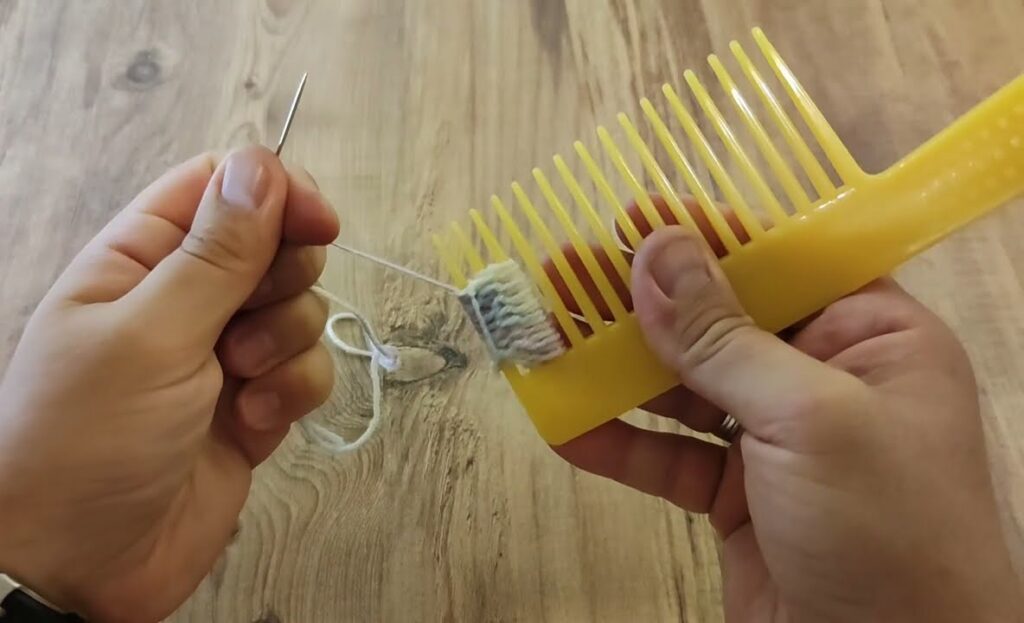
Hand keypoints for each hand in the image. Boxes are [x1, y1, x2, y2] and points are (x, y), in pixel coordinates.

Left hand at [0, 147, 338, 621]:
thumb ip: (215, 253)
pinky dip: (294, 393)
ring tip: (243, 386)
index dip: (276, 194)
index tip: (319, 225)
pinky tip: (255, 426)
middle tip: (248, 323)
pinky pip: (306, 371)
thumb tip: (263, 164)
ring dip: (287, 344)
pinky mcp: (256, 405)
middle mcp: (185, 296)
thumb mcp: (149, 335)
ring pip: (298, 310)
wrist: (84, 567)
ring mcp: (223, 353)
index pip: (220, 188)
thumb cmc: (91, 438)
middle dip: (283, 281)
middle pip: (273, 245)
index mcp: (139, 258)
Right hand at [557, 224, 1022, 621]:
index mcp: (875, 340)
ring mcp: (779, 441)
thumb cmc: (889, 535)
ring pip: (686, 388)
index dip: (710, 237)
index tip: (636, 214)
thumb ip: (725, 339)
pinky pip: (670, 457)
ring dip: (617, 368)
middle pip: (722, 322)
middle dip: (644, 301)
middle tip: (567, 270)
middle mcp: (827, 381)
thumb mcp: (810, 419)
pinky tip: (567, 426)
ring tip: (548, 336)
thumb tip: (656, 254)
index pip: (785, 265)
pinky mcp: (738, 497)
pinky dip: (619, 443)